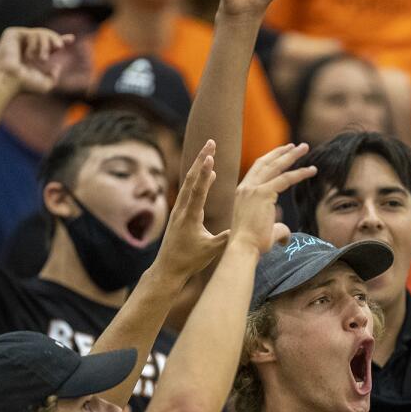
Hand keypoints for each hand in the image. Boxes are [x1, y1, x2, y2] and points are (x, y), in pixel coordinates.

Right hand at [0, 27, 72, 93]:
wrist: (10, 80)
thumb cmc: (25, 85)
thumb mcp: (45, 85)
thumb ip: (54, 77)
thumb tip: (58, 66)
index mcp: (33, 56)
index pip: (48, 44)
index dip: (60, 40)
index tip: (72, 39)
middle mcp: (26, 46)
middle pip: (47, 35)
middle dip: (56, 40)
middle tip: (60, 47)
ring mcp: (19, 39)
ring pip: (41, 33)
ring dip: (45, 46)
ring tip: (43, 59)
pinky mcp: (12, 33)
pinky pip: (32, 33)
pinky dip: (35, 44)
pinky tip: (29, 54)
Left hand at [154, 140, 228, 279]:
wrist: (168, 269)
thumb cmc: (189, 261)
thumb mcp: (210, 250)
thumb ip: (225, 239)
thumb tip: (242, 230)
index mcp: (190, 216)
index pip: (198, 190)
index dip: (205, 172)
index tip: (210, 156)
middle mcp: (182, 209)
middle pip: (191, 178)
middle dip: (201, 159)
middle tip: (211, 142)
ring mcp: (179, 210)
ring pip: (189, 183)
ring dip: (200, 166)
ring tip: (210, 152)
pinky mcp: (180, 214)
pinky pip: (190, 191)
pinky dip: (199, 180)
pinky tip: (207, 175)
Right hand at [230, 142, 314, 252]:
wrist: (243, 248)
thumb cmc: (252, 244)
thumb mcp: (266, 231)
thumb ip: (277, 229)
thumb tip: (285, 236)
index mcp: (242, 192)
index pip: (258, 170)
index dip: (271, 159)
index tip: (283, 153)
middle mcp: (246, 187)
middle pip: (265, 162)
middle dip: (281, 152)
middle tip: (296, 145)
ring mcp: (253, 188)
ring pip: (276, 166)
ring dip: (291, 155)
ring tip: (305, 147)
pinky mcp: (263, 193)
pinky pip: (286, 179)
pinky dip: (300, 173)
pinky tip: (312, 170)